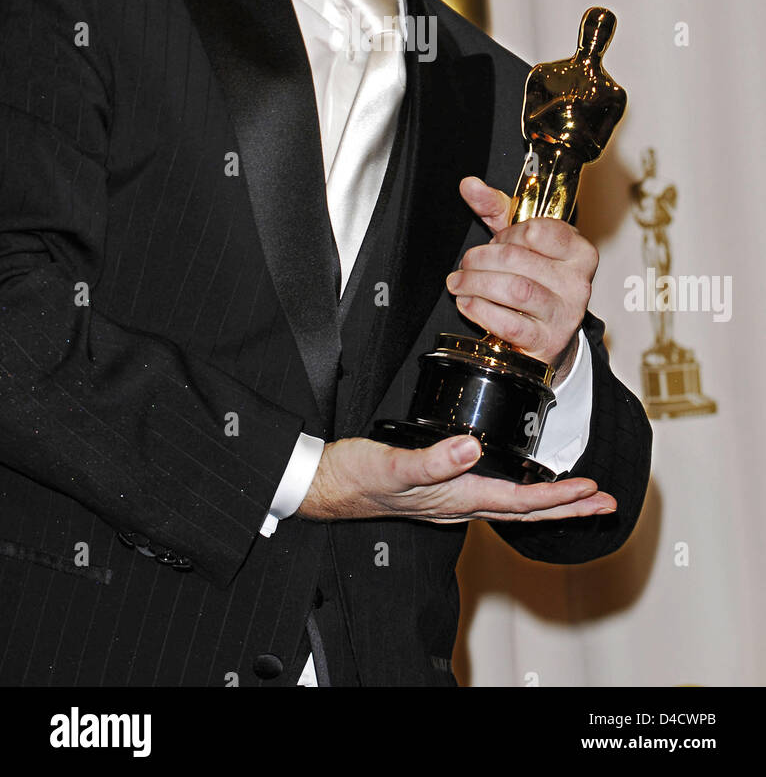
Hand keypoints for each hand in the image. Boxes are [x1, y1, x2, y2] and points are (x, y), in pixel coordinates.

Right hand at [297, 435, 615, 523]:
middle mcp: (461, 502)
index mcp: (456, 496)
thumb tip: (471, 448)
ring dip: (552, 502)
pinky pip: (496, 496)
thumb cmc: (358, 476)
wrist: (328, 484)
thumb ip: (433, 458)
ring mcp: (453, 499)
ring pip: (516, 505)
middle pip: (527, 510)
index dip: (557, 496)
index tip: (590, 490)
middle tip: (607, 501)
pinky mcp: (444, 488)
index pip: (520, 501)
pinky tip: (527, 485)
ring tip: (584, 496)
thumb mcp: (394, 463)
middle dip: (570, 507)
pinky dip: (524, 493)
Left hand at [445, 176, 598, 382]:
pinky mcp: (547, 342)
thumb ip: (496, 208)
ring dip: (475, 283)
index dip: (507, 234)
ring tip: (459, 283)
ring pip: (514, 290)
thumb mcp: (521, 240)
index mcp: (579, 251)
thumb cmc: (535, 279)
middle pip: (517, 260)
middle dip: (480, 259)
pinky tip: (468, 303)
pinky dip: (480, 310)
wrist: (550, 334)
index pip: (538, 230)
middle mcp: (578, 282)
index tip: (496, 242)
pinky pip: (509, 323)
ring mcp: (565, 314)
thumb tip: (469, 185)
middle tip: (465, 264)